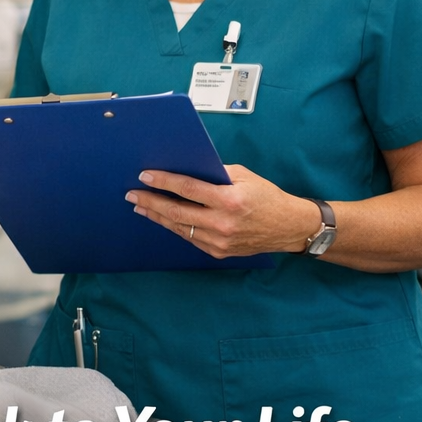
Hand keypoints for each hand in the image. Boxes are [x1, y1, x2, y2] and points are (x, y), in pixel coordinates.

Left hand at [126, 165, 321, 257]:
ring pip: (179, 227)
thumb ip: (216, 174)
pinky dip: (174, 227)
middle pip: (176, 212)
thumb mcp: (245, 176)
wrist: (289, 228)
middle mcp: (222, 223)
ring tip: (141, 205)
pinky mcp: (218, 252)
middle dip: (150, 201)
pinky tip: (162, 218)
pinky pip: (189, 238)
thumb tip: (186, 169)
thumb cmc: (267, 197)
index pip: (187, 189)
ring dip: (157, 216)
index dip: (163, 182)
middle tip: (132, 193)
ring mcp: (219, 241)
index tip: (144, 176)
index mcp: (229, 200)